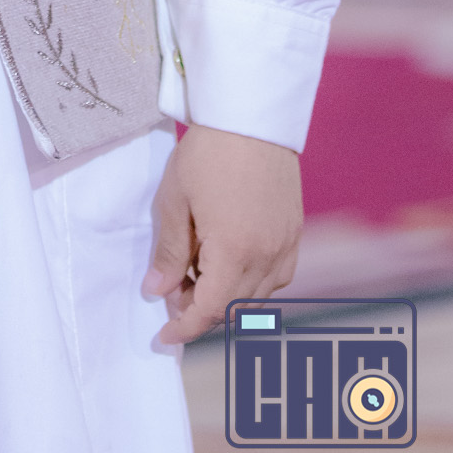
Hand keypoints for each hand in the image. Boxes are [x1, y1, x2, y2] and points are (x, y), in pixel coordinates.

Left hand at [143, 124, 301, 345]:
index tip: (163, 337)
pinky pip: (277, 277)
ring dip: (226, 298)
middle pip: (234, 309)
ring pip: (257, 297)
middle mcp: (267, 256)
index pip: (210, 311)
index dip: (184, 329)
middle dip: (200, 311)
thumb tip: (156, 292)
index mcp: (234, 251)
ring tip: (196, 271)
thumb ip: (169, 252)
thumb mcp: (174, 201)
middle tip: (171, 292)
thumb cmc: (207, 153)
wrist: (251, 116)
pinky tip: (228, 262)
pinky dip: (251, 283)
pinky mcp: (295, 232)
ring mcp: (287, 245)